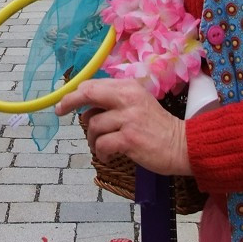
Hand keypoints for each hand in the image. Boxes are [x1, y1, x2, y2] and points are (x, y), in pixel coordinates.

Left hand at [56, 78, 191, 176]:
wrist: (182, 145)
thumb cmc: (158, 126)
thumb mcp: (138, 103)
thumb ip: (116, 100)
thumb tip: (88, 107)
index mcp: (129, 87)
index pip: (94, 84)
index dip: (76, 92)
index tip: (65, 101)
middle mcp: (127, 98)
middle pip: (88, 94)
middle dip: (69, 102)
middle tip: (60, 111)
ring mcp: (128, 118)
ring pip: (93, 125)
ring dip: (92, 139)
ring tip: (100, 147)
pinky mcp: (129, 139)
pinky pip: (102, 144)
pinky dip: (100, 153)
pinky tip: (106, 157)